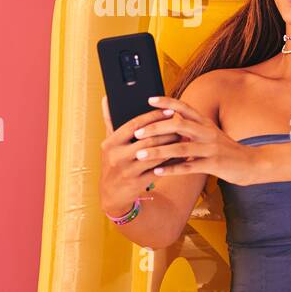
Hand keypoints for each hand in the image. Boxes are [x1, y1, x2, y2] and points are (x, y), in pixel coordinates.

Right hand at [98, 94, 183, 215]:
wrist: (111, 194)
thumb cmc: (113, 162)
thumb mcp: (109, 144)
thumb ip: (110, 120)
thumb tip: (107, 97)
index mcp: (110, 143)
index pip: (134, 125)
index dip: (153, 116)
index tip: (169, 110)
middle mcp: (117, 157)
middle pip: (147, 139)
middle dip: (167, 131)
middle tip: (181, 124)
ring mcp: (127, 171)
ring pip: (155, 155)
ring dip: (171, 145)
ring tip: (183, 137)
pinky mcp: (137, 183)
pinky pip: (159, 170)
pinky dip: (171, 162)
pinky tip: (181, 156)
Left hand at [129, 96, 261, 185]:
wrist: (252, 163)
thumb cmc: (226, 150)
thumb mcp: (210, 135)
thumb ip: (192, 129)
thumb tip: (170, 123)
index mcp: (205, 123)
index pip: (184, 107)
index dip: (167, 102)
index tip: (149, 99)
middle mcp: (207, 132)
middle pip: (178, 125)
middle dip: (156, 128)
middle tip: (137, 132)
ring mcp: (211, 149)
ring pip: (181, 147)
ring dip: (158, 151)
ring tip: (140, 154)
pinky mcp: (214, 165)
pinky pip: (189, 167)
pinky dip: (172, 169)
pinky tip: (157, 172)